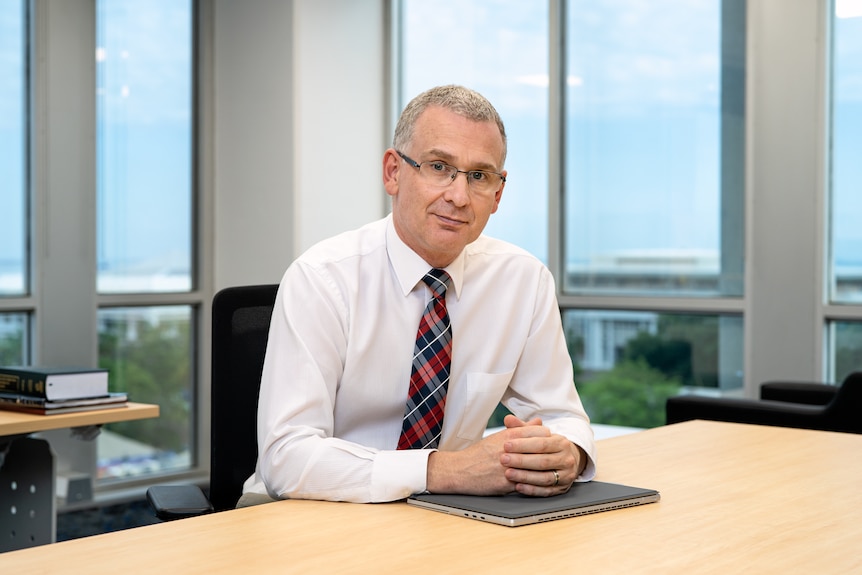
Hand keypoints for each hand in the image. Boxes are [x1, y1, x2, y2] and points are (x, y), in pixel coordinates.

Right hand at [425, 416, 551, 495]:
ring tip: (548, 469)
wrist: (460, 470)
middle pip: (542, 448)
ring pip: (537, 467)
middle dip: (549, 452)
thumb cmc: (480, 453)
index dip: (547, 437)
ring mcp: (509, 467)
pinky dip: (535, 483)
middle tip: (553, 455)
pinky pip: (528, 483)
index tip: (549, 441)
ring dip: (545, 468)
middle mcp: (511, 450)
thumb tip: (538, 421)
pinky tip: (539, 482)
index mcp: (509, 436)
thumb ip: (520, 429)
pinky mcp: (507, 483)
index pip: (540, 432)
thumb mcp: (499, 437)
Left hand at [499, 414, 584, 495]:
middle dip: (521, 461)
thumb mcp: (537, 435)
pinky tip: (518, 486)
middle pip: (542, 461)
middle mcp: (566, 459)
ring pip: (544, 478)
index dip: (522, 445)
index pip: (541, 443)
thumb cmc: (547, 446)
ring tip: (508, 473)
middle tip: (503, 459)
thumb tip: (508, 419)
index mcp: (561, 443)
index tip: (506, 445)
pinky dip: (531, 490)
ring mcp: (566, 475)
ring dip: (524, 476)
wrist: (566, 460)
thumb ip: (522, 427)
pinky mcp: (562, 489)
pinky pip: (546, 491)